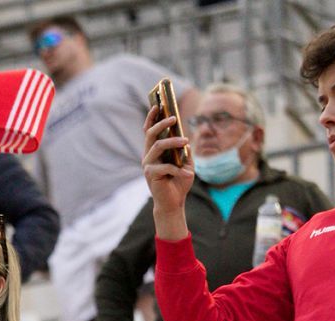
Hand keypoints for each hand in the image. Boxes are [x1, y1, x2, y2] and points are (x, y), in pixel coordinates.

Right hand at [142, 106, 193, 239]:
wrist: (173, 203)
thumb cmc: (179, 183)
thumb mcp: (186, 163)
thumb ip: (185, 151)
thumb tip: (186, 138)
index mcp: (155, 151)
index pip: (150, 130)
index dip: (152, 116)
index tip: (158, 103)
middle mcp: (148, 155)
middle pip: (151, 133)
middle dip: (162, 123)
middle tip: (174, 117)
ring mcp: (148, 165)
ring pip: (158, 146)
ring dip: (173, 142)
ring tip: (185, 141)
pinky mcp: (150, 175)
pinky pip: (164, 166)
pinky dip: (177, 169)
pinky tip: (186, 174)